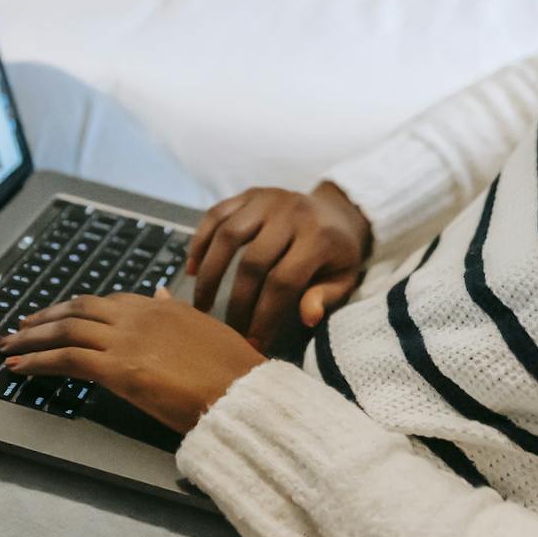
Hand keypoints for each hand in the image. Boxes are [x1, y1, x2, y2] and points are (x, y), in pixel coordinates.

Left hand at [0, 289, 265, 432]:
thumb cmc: (233, 370)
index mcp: (161, 307)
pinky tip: (20, 367)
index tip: (57, 315)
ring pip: (66, 330)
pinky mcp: (118, 368)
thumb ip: (178, 312)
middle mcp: (139, 315)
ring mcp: (126, 339)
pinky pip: (67, 359)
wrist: (243, 392)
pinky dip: (37, 361)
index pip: (107, 302)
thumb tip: (162, 294)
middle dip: (44, 317)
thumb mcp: (206, 330)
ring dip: (32, 338)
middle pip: (78, 309)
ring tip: (9, 346)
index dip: (76, 309)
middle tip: (20, 327)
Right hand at [186, 182, 370, 347]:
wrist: (338, 209)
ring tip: (201, 305)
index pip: (284, 282)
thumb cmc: (339, 252)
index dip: (265, 316)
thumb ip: (326, 296)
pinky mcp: (249, 193)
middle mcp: (291, 213)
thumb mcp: (345, 277)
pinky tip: (192, 268)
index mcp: (318, 238)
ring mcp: (267, 199)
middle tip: (226, 330)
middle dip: (237, 302)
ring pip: (228, 235)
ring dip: (210, 273)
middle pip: (253, 262)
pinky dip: (200, 241)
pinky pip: (216, 214)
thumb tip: (308, 317)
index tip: (252, 343)